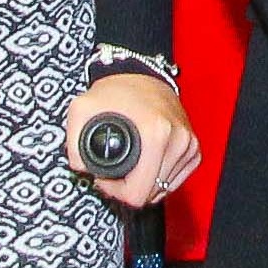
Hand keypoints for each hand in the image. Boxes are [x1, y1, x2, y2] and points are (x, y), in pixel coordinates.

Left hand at [64, 70, 197, 209]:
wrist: (142, 74)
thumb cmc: (116, 90)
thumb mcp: (82, 109)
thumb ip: (73, 143)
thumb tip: (82, 169)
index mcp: (156, 134)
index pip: (137, 192)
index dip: (115, 191)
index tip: (104, 176)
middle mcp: (178, 140)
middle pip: (151, 194)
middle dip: (128, 188)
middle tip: (114, 172)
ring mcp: (189, 145)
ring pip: (164, 189)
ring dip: (144, 183)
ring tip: (130, 166)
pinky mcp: (194, 148)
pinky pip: (175, 180)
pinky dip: (159, 177)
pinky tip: (145, 164)